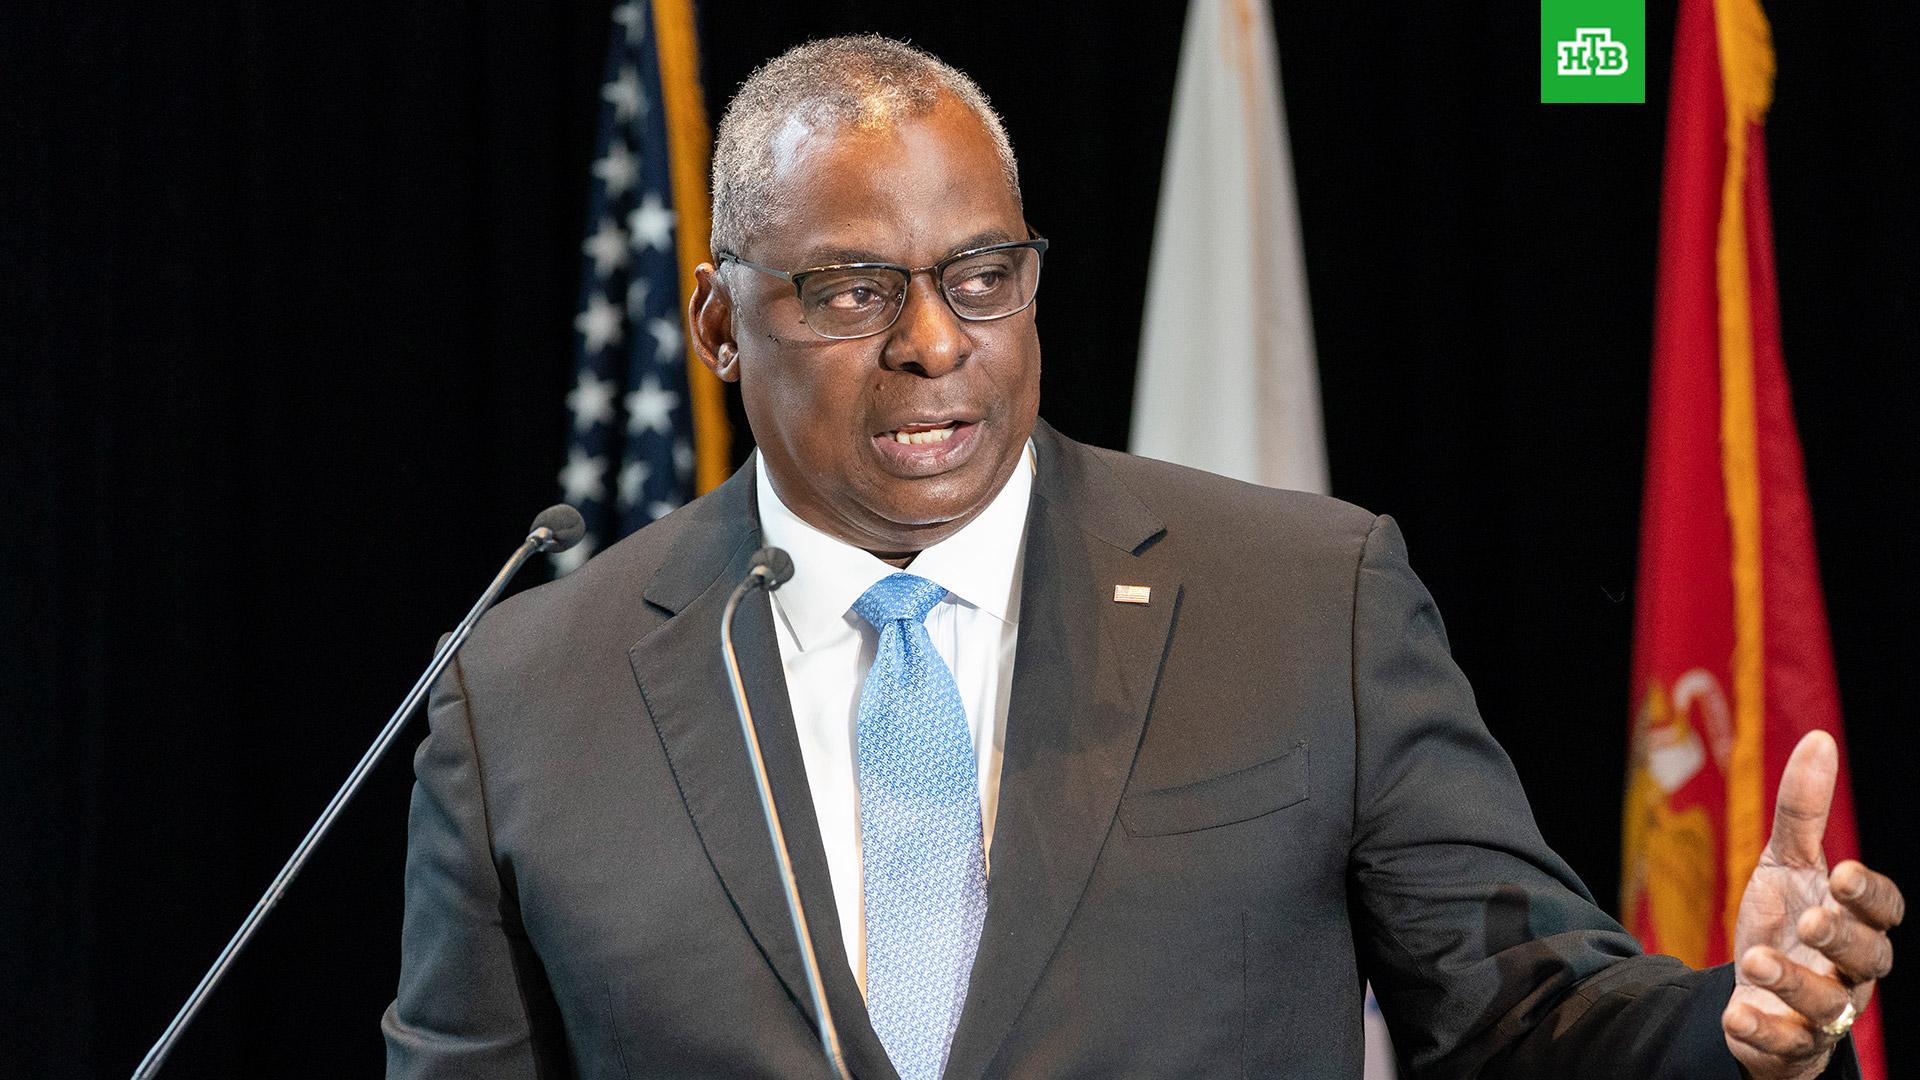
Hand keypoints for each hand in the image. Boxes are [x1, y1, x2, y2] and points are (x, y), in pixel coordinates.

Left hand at [1724, 731, 1903, 1078]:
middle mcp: (1852, 969)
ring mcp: (1824, 1010)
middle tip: (1810, 920)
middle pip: (1868, 957)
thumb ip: (1804, 812)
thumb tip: (1820, 739)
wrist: (1756, 988)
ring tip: (1755, 959)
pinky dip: (1763, 1029)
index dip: (1870, 894)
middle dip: (1842, 938)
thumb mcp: (1787, 863)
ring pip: (1828, 1005)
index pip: (1885, 910)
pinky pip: (1785, 1044)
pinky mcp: (1789, 1042)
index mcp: (1857, 921)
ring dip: (1794, 983)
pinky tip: (1737, 1013)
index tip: (1844, 873)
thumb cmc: (1787, 919)